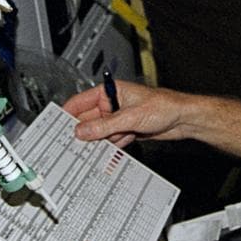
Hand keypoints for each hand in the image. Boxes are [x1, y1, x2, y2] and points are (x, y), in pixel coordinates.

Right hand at [61, 80, 190, 148]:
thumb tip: (82, 130)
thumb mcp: (130, 117)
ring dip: (99, 141)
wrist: (183, 119)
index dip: (69, 113)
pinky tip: (112, 149)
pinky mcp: (126, 130)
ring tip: (93, 149)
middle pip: (89, 119)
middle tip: (71, 144)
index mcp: (111, 91)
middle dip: (84, 131)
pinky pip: (111, 140)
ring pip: (100, 132)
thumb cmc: (164, 106)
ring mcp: (119, 118)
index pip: (82, 101)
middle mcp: (113, 103)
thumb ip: (104, 125)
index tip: (57, 124)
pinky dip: (111, 145)